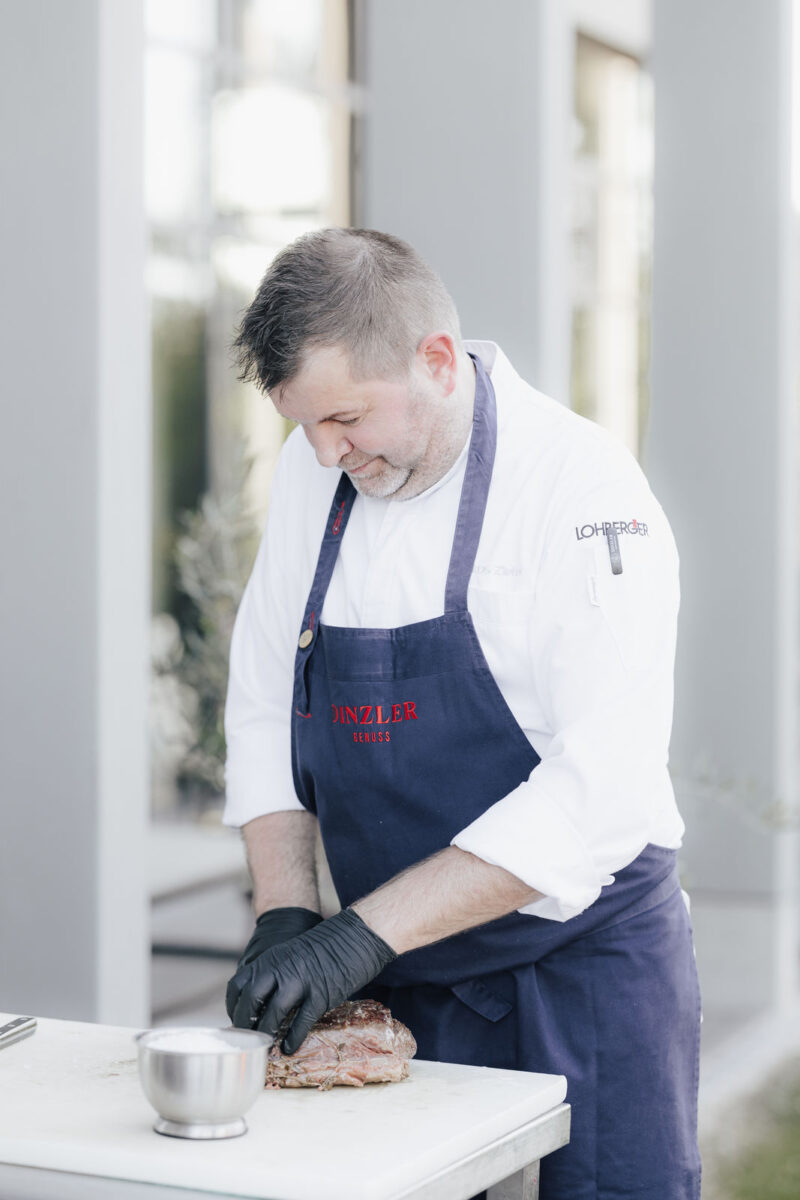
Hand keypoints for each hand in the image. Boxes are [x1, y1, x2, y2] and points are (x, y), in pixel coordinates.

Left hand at [226, 908, 396, 1053]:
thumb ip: (273, 972)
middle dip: (245, 1024)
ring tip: (265, 1046)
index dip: (233, 1006)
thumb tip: (259, 1000)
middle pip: (251, 1001)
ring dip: (266, 1033)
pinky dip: (292, 1039)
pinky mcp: (321, 995)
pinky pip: (301, 1022)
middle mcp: (281, 969)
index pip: (238, 984)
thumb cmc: (324, 947)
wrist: (355, 936)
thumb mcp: (290, 953)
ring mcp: (301, 982)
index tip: (235, 1020)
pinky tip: (289, 1048)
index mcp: (271, 958)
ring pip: (273, 1014)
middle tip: (247, 1038)